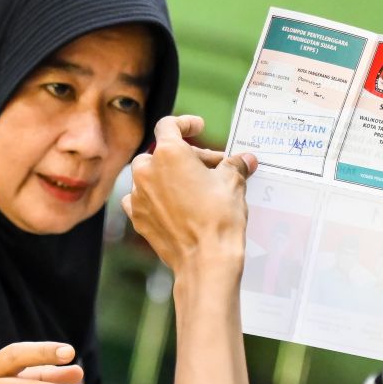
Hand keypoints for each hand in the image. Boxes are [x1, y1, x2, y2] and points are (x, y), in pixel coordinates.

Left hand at [123, 115, 256, 279]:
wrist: (206, 260)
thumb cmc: (219, 218)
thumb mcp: (233, 183)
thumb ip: (235, 165)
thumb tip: (244, 160)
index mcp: (169, 153)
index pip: (169, 125)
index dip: (186, 123)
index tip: (198, 126)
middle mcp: (147, 170)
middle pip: (163, 152)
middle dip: (188, 157)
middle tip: (212, 169)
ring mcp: (138, 195)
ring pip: (150, 175)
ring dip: (169, 177)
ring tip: (193, 188)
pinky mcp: (137, 217)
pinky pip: (141, 198)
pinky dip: (155, 197)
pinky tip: (173, 205)